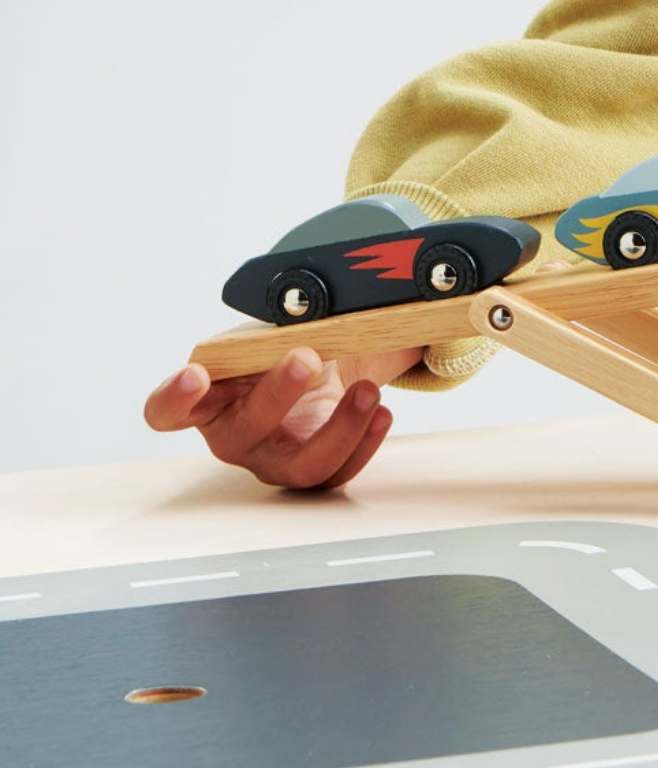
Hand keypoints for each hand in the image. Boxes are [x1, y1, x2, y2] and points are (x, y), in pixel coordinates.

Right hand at [143, 343, 420, 489]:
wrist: (322, 364)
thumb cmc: (285, 345)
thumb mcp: (280, 325)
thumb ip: (286, 317)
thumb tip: (321, 294)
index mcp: (209, 396)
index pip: (167, 410)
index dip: (174, 399)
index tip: (195, 375)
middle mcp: (234, 434)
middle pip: (245, 430)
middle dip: (277, 393)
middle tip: (307, 356)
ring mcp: (273, 459)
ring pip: (300, 464)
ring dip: (339, 428)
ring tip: (368, 390)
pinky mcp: (312, 470)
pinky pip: (337, 473)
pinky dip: (364, 443)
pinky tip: (381, 413)